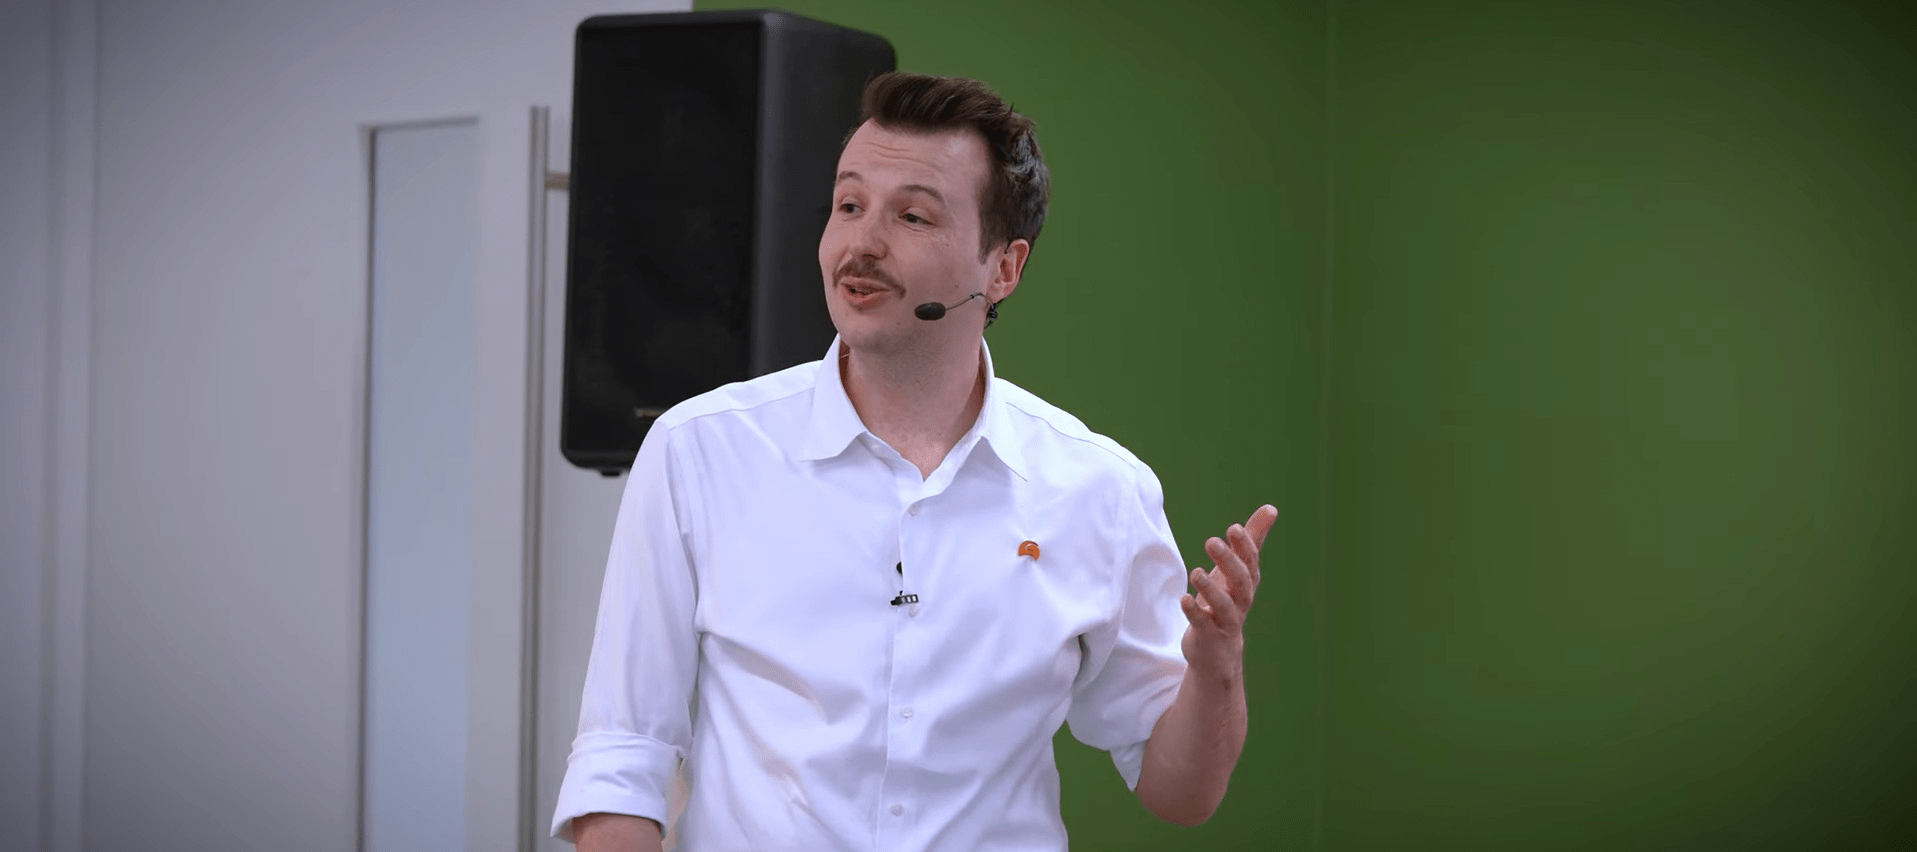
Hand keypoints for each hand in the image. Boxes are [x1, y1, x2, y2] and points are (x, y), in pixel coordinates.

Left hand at [1179, 504, 1276, 682]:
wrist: (1218, 651)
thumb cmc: (1226, 601)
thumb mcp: (1237, 570)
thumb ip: (1252, 540)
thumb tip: (1271, 508)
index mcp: (1246, 582)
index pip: (1250, 562)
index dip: (1244, 546)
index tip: (1234, 528)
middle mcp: (1240, 601)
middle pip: (1241, 581)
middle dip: (1228, 562)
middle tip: (1211, 541)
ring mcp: (1225, 620)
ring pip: (1224, 605)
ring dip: (1210, 589)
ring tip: (1196, 572)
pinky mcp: (1207, 635)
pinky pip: (1202, 623)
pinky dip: (1194, 612)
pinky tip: (1183, 599)